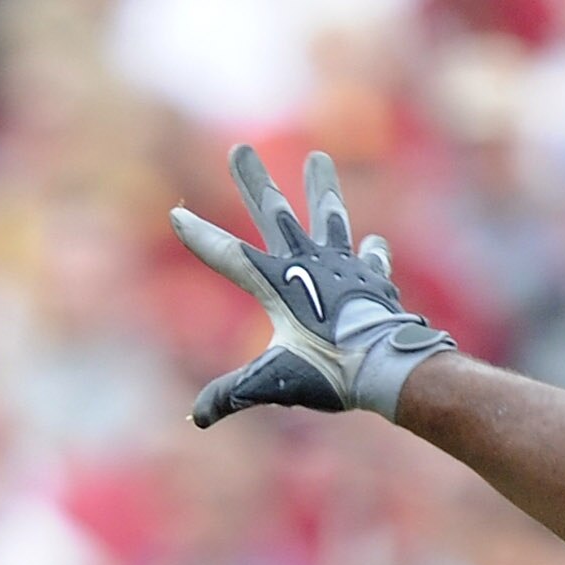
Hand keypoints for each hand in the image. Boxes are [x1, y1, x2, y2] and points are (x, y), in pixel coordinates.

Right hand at [172, 145, 454, 425]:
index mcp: (275, 283)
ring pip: (328, 218)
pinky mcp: (371, 279)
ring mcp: (341, 267)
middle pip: (274, 213)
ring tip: (319, 158)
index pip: (226, 255)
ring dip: (321, 189)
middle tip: (240, 148)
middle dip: (254, 181)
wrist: (387, 366)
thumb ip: (233, 394)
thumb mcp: (272, 383)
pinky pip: (370, 261)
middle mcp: (306, 263)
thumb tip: (199, 416)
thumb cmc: (329, 371)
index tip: (177, 214)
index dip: (200, 235)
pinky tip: (373, 243)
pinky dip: (371, 255)